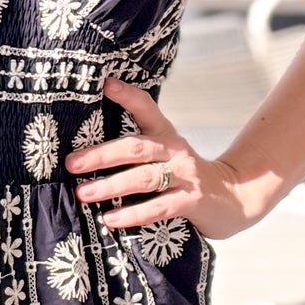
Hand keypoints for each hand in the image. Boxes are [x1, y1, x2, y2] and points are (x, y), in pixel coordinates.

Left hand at [65, 76, 253, 241]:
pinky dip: (133, 213)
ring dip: (111, 185)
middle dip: (101, 155)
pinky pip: (159, 207)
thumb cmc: (183, 175)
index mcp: (165, 133)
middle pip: (135, 147)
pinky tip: (111, 219)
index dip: (127, 96)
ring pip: (144, 178)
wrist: (232, 198)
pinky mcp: (191, 201)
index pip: (146, 107)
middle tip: (72, 164)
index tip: (105, 85)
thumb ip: (135, 148)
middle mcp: (174, 150)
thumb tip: (84, 153)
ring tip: (83, 193)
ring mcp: (184, 175)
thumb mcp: (165, 153)